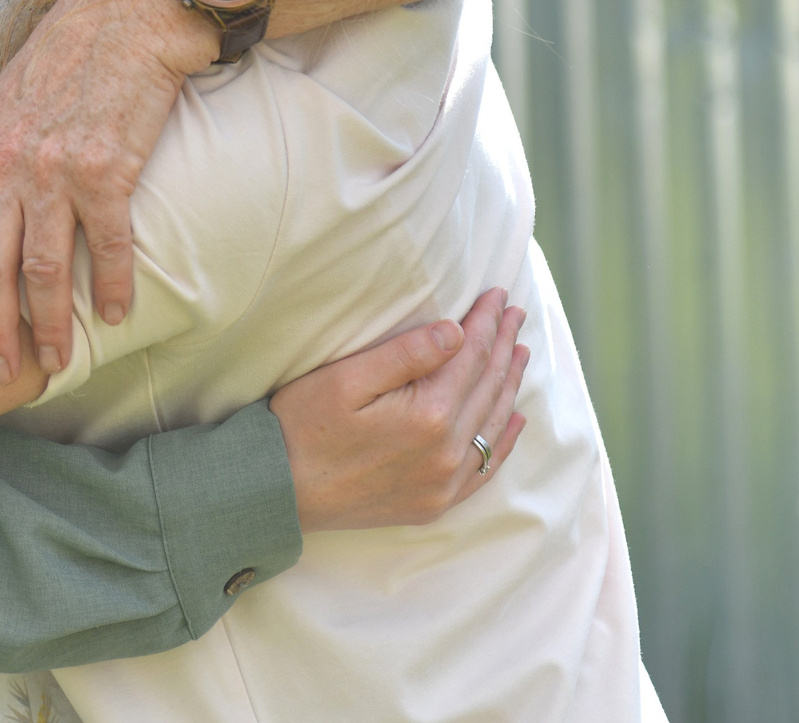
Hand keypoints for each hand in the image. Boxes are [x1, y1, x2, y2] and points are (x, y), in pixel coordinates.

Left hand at [0, 0, 214, 382]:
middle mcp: (7, 166)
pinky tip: (116, 314)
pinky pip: (107, 247)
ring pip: (44, 271)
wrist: (124, 13)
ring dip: (49, 326)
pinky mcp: (108, 171)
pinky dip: (111, 287)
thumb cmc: (64, 57)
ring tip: (52, 362)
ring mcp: (57, 172)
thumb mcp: (3, 103)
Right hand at [270, 288, 529, 530]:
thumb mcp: (345, 379)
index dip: (485, 322)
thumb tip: (456, 332)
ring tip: (520, 352)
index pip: (469, 356)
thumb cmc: (302, 426)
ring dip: (509, 384)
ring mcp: (444, 482)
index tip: (498, 295)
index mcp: (428, 415)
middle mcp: (446, 452)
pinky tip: (514, 418)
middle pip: (487, 386)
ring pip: (492, 424)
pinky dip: (503, 439)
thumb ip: (405, 355)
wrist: (278, 492)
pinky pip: (484, 468)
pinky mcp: (435, 502)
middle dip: (502, 345)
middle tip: (515, 314)